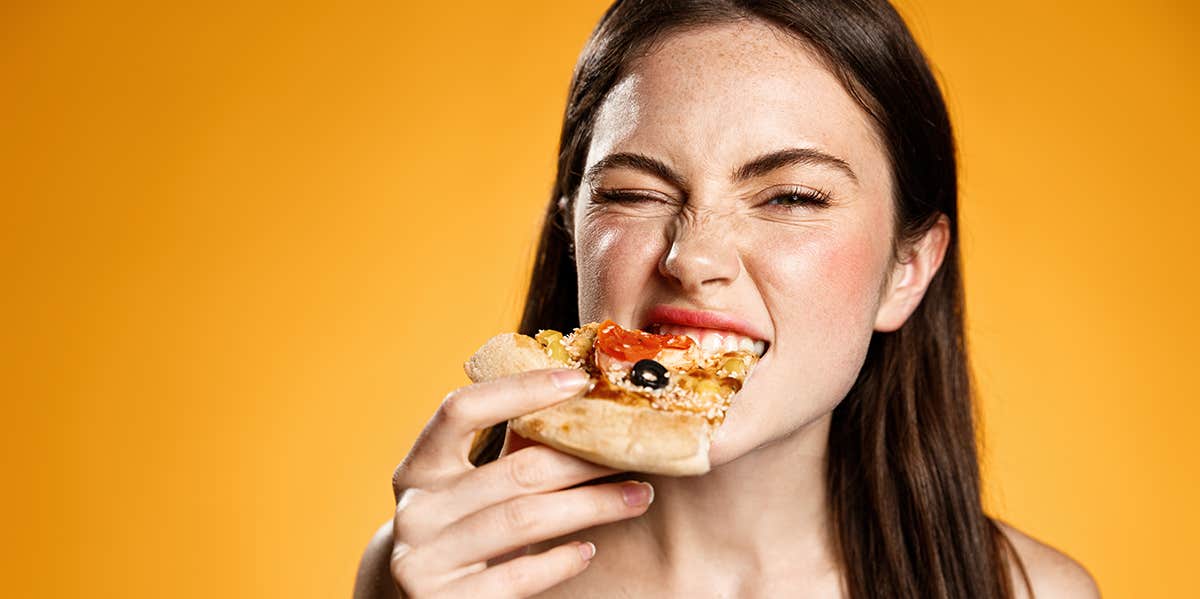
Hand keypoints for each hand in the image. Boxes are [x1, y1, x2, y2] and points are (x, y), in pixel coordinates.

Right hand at [389, 368, 654, 597]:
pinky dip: (560, 561)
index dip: (519, 390)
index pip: (462, 410)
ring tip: (637, 497)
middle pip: (514, 470)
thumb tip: (583, 399)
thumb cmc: (465, 533)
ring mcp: (423, 558)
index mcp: (420, 467)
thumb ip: (510, 451)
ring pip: (524, 519)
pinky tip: (588, 550)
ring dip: (592, 505)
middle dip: (583, 460)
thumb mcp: (471, 489)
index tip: (578, 381)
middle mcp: (416, 509)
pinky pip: (517, 575)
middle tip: (633, 454)